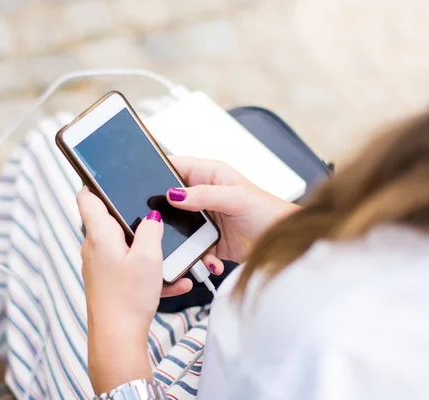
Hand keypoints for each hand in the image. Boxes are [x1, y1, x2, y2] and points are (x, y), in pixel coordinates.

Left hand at [77, 188, 160, 392]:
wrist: (117, 339)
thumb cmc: (128, 298)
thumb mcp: (149, 257)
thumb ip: (152, 229)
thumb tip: (152, 216)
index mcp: (99, 235)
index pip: (86, 196)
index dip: (95, 182)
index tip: (110, 175)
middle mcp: (94, 248)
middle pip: (111, 220)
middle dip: (135, 218)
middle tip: (157, 216)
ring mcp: (100, 266)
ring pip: (126, 247)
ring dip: (149, 250)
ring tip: (171, 258)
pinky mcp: (108, 282)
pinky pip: (131, 269)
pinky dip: (150, 272)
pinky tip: (174, 283)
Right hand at [168, 156, 299, 262]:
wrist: (282, 243)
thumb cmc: (268, 212)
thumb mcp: (236, 198)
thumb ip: (204, 194)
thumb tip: (174, 194)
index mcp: (209, 175)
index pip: (175, 166)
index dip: (158, 172)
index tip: (145, 184)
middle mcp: (204, 195)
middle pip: (171, 200)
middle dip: (166, 213)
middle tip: (163, 224)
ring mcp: (205, 218)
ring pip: (178, 227)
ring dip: (183, 239)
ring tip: (193, 245)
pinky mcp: (208, 241)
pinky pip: (192, 248)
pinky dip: (198, 257)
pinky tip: (210, 260)